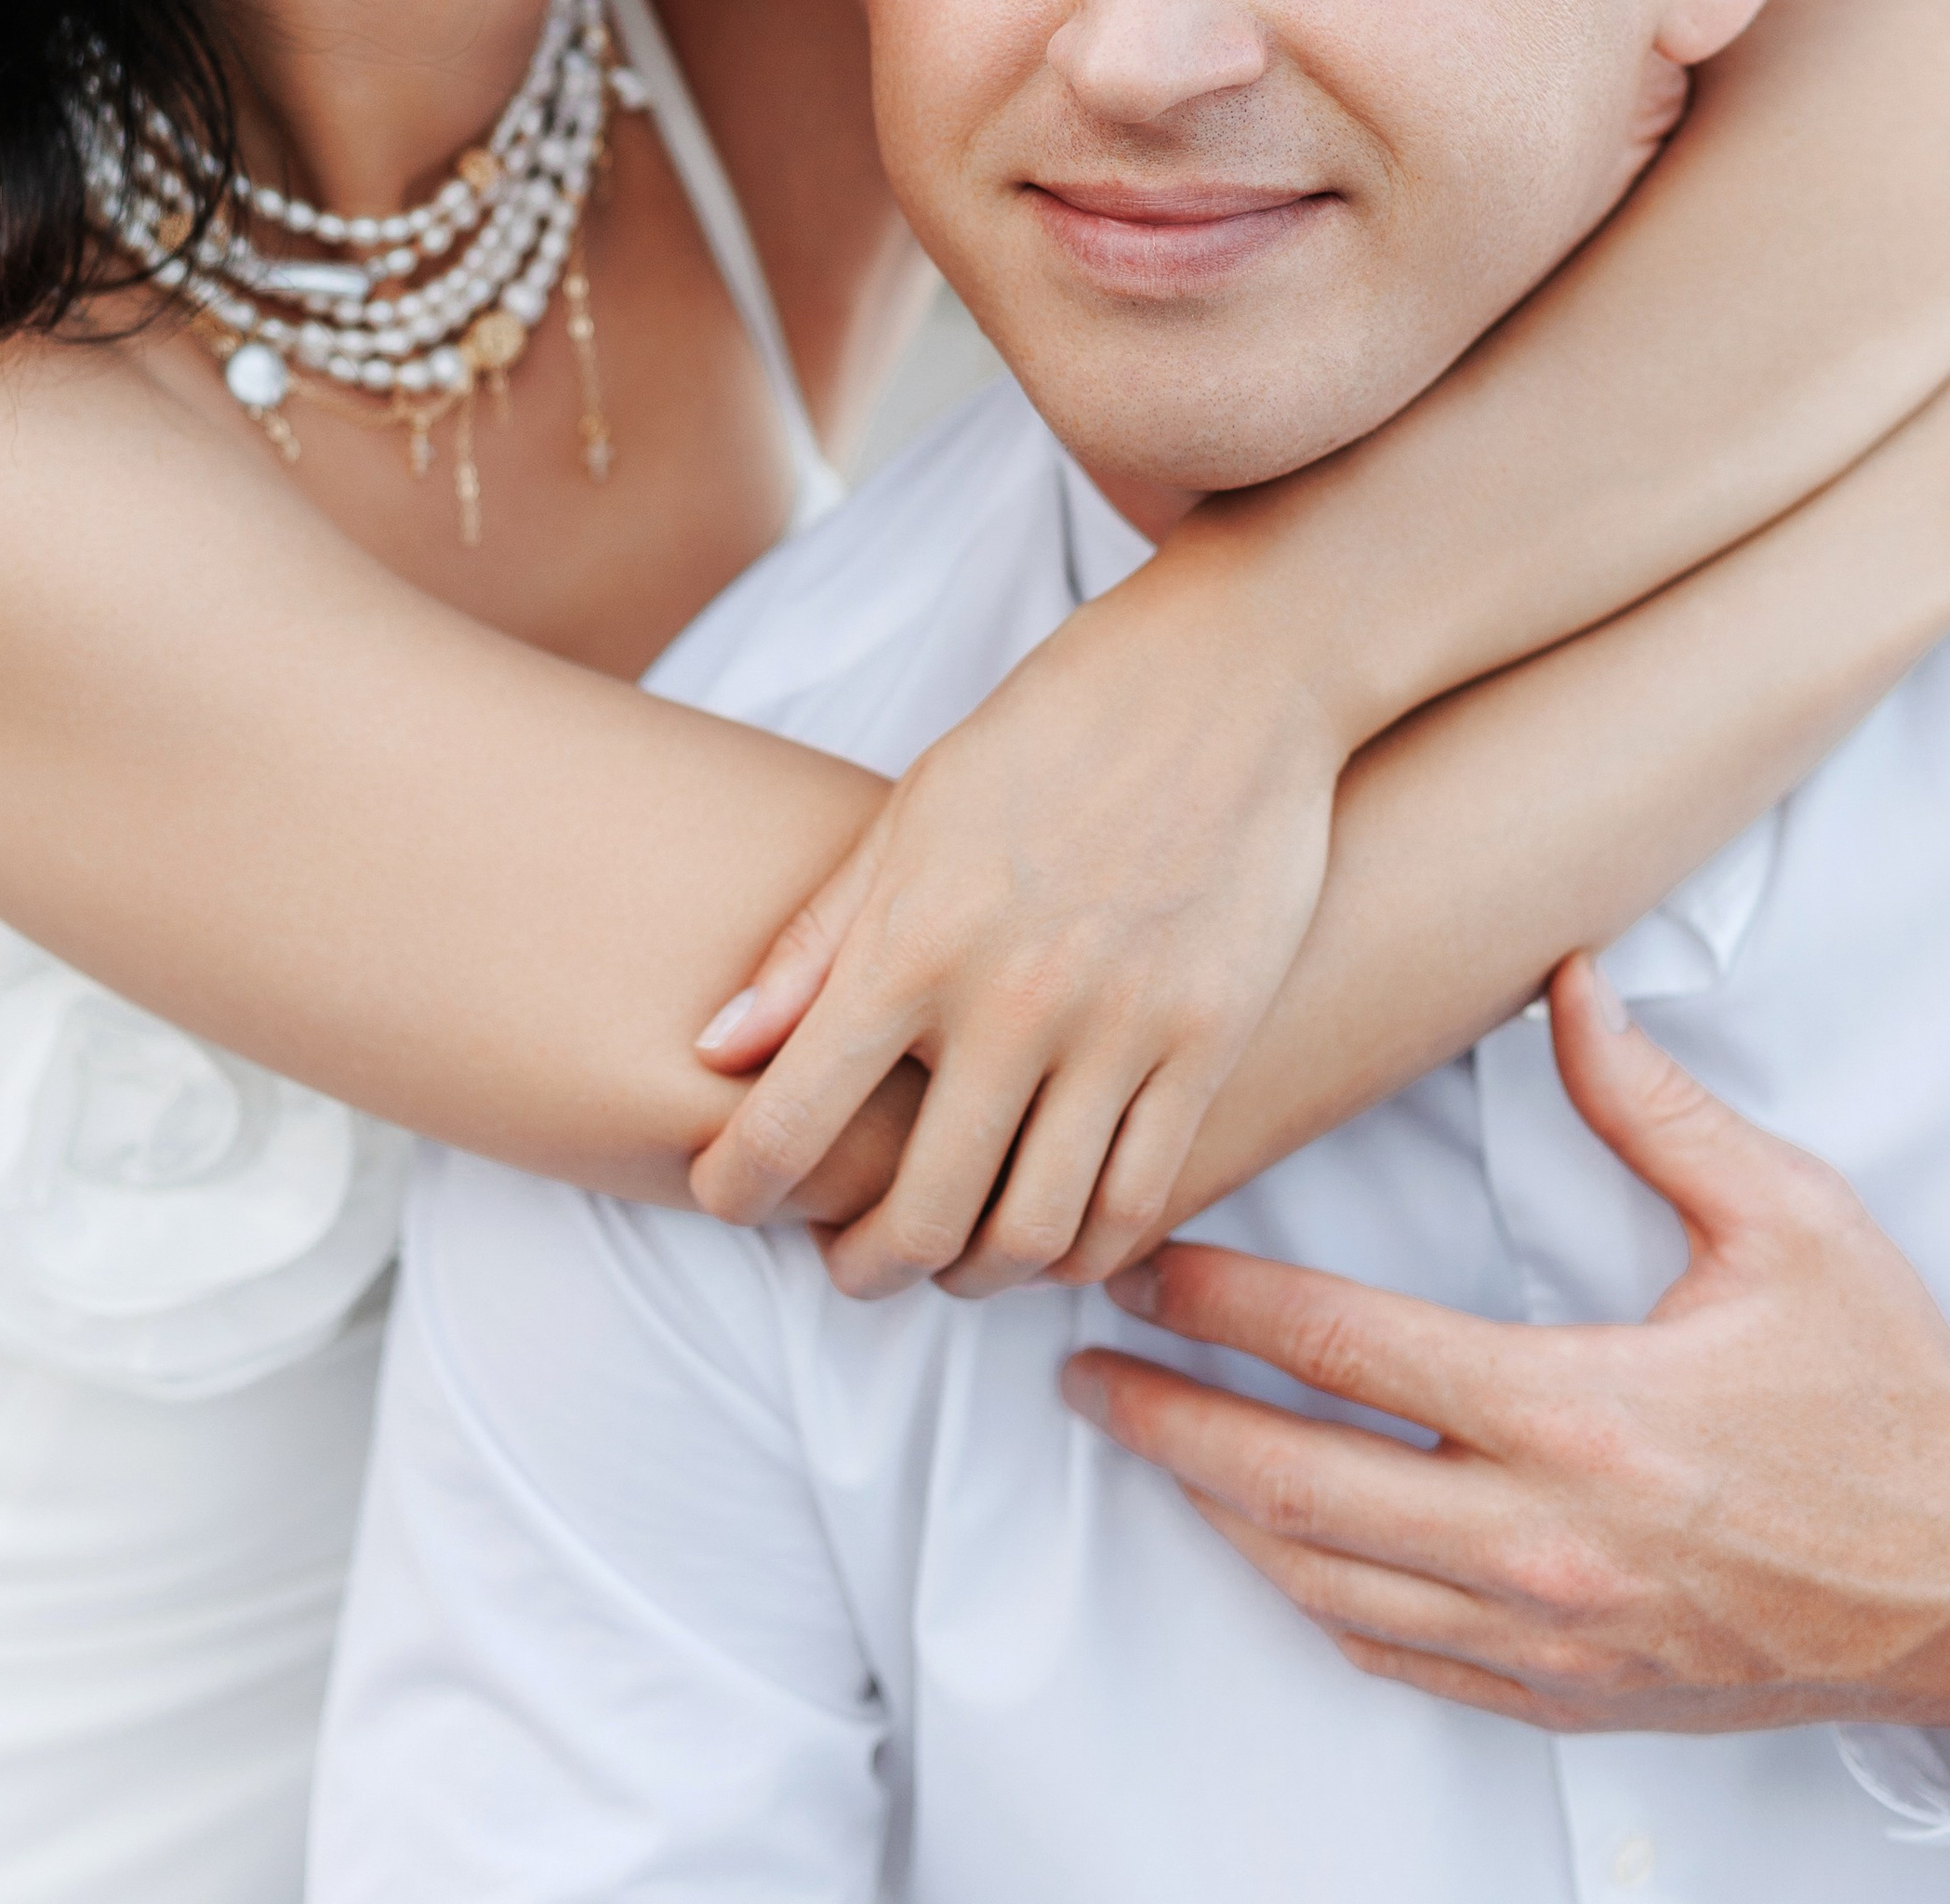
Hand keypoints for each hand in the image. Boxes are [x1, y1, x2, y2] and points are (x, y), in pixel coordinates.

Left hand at [688, 542, 1347, 1297]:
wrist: (1233, 672)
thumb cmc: (1055, 728)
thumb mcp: (915, 811)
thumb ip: (817, 939)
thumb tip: (716, 1047)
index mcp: (916, 936)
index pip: (792, 1117)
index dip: (739, 1186)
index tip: (728, 1198)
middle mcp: (1013, 998)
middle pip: (921, 1215)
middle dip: (865, 1266)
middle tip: (848, 1262)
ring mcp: (1121, 1027)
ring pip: (1032, 1232)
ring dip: (974, 1277)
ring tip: (950, 1261)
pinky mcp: (1209, 1040)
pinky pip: (1140, 1201)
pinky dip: (1084, 1252)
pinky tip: (1052, 1237)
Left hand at [1065, 955, 1949, 1739]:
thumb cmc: (1886, 1397)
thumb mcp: (1789, 1220)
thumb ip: (1653, 1104)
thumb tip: (1569, 980)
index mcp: (1579, 1413)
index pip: (1346, 1351)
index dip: (1223, 1301)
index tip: (1142, 1264)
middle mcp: (1543, 1538)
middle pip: (1293, 1483)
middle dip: (1167, 1422)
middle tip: (1081, 1371)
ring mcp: (1549, 1635)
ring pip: (1327, 1585)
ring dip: (1219, 1512)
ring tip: (1149, 1444)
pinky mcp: (1569, 1693)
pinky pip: (1399, 1658)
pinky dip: (1314, 1599)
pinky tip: (1271, 1548)